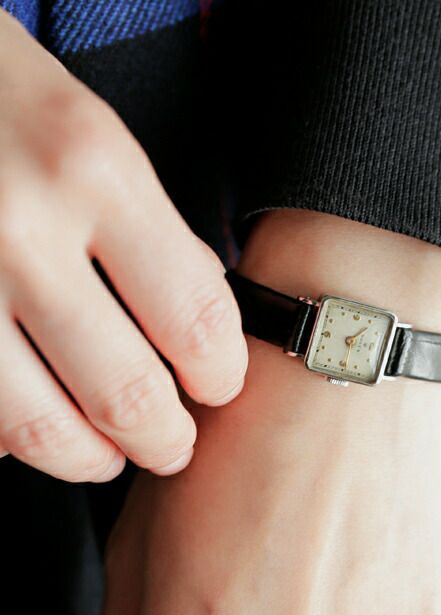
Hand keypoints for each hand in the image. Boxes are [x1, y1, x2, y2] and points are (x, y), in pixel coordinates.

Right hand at [0, 10, 247, 480]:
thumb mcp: (89, 132)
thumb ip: (148, 230)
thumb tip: (196, 330)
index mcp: (93, 170)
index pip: (195, 319)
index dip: (219, 375)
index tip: (217, 386)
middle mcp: (22, 229)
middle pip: (125, 394)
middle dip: (163, 439)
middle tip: (171, 444)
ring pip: (40, 426)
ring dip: (87, 457)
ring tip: (103, 454)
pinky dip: (8, 435)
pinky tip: (29, 422)